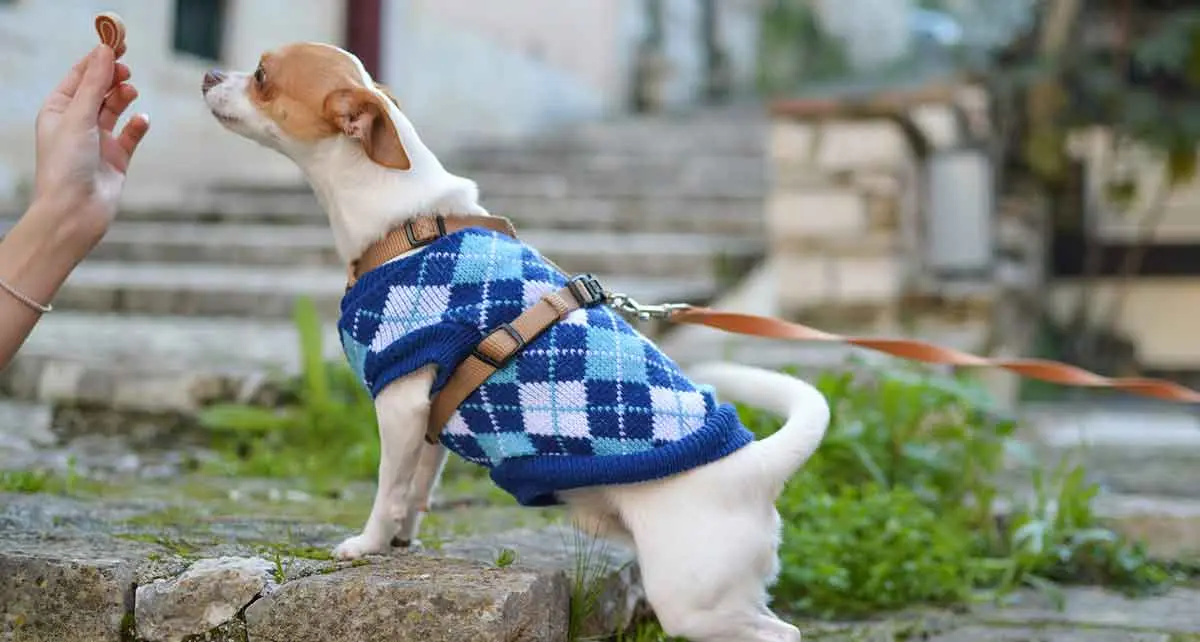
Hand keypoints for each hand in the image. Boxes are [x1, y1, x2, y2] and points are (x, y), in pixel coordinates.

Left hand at [31, 45, 149, 248]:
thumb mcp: (79, 116)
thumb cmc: (66, 165)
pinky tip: (142, 120)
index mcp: (58, 111)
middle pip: (99, 89)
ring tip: (130, 92)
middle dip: (112, 76)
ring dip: (124, 98)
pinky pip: (131, 135)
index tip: (117, 43)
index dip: (97, 59)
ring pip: (115, 110)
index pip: (79, 76)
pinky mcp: (117, 159)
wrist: (75, 211)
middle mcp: (77, 124)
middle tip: (127, 68)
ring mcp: (98, 141)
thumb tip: (105, 51)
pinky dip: (138, 126)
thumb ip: (96, 83)